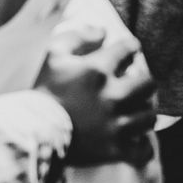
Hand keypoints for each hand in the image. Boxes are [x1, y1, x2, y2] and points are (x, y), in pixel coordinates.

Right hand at [36, 24, 157, 166]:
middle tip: (135, 84)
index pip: (129, 49)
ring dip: (143, 112)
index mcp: (98, 70)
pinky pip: (143, 150)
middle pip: (148, 83)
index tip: (129, 52)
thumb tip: (103, 32)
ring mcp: (116, 125)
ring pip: (149, 116)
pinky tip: (134, 139)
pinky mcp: (116, 149)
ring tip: (135, 111)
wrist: (33, 132)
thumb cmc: (44, 91)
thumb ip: (78, 36)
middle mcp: (113, 96)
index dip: (130, 48)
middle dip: (143, 81)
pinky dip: (141, 146)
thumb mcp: (53, 55)